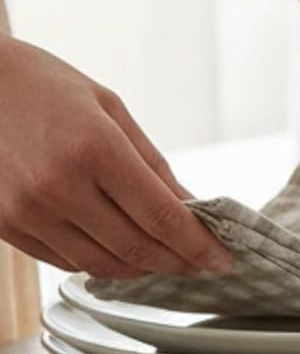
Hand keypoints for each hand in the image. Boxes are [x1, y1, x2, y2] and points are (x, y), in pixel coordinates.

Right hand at [0, 37, 235, 277]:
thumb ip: (152, 164)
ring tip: (167, 258)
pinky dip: (100, 262)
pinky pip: (65, 261)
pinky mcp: (5, 226)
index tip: (223, 259)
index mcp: (94, 149)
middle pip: (136, 249)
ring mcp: (26, 212)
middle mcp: (58, 187)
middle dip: (179, 263)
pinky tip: (121, 250)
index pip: (161, 217)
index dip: (199, 245)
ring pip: (101, 265)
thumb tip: (191, 207)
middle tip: (202, 263)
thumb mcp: (110, 109)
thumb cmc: (42, 85)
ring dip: (142, 269)